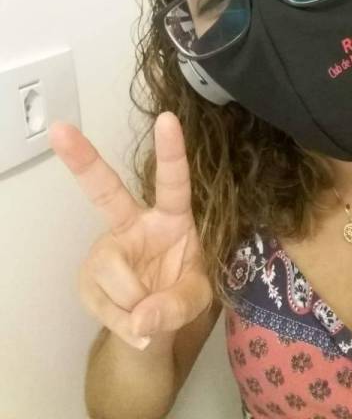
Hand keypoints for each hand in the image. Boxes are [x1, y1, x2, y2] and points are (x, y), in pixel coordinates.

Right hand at [48, 111, 212, 349]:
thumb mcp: (197, 299)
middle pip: (106, 190)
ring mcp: (108, 249)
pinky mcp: (88, 278)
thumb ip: (176, 306)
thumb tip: (141, 319)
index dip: (171, 151)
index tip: (168, 118)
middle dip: (82, 160)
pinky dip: (122, 323)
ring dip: (135, 302)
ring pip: (112, 271)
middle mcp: (135, 224)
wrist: (156, 326)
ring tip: (150, 312)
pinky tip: (133, 324)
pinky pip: (102, 303)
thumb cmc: (183, 292)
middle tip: (59, 130)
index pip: (173, 182)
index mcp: (172, 217)